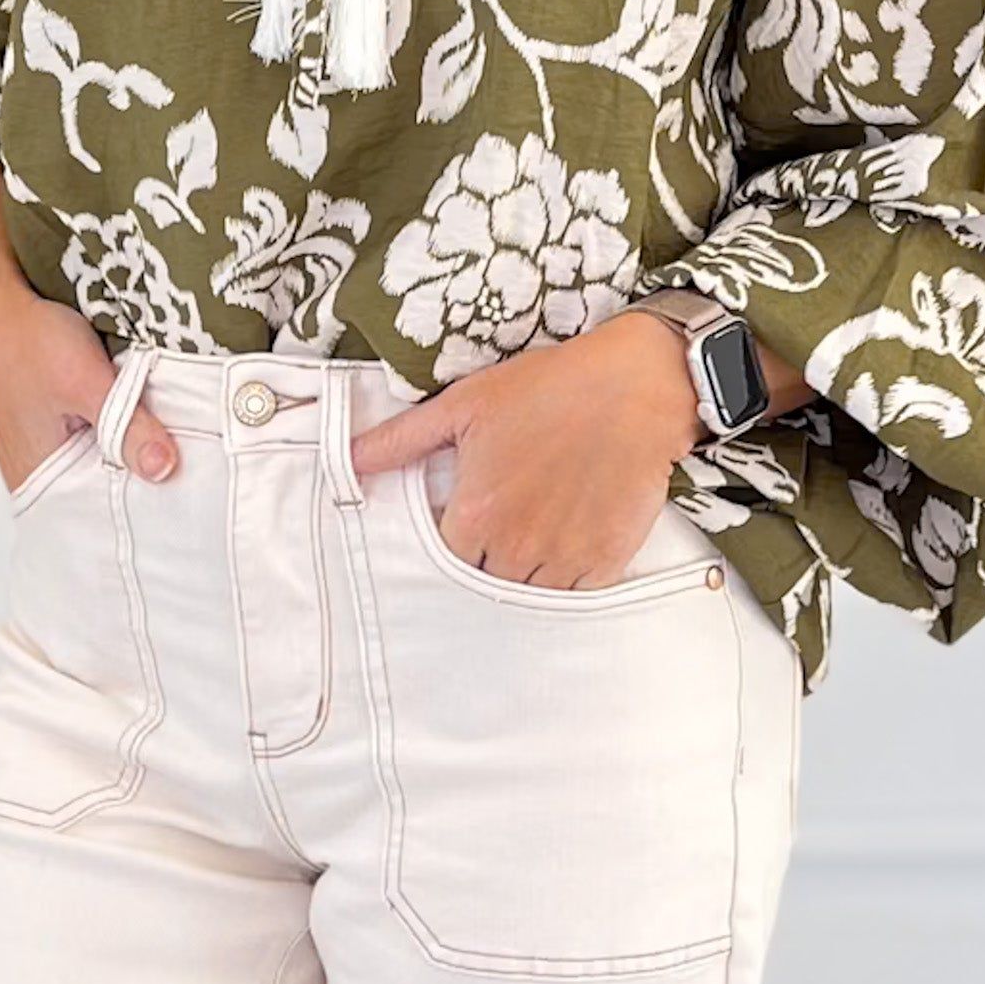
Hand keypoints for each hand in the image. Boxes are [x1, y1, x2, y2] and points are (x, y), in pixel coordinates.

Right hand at [0, 283, 179, 494]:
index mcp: (42, 480)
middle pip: (103, 496)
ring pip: (101, 468)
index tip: (181, 499)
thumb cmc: (24, 338)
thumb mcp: (84, 380)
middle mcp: (39, 475)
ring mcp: (44, 453)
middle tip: (183, 470)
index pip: (101, 518)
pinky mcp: (52, 429)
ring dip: (129, 454)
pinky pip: (94, 445)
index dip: (142, 510)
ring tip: (163, 445)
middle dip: (140, 484)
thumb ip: (126, 427)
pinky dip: (115, 435)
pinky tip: (136, 423)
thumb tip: (164, 469)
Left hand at [351, 313, 707, 589]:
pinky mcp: (604, 562)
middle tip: (510, 521)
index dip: (456, 543)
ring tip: (540, 528)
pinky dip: (568, 579)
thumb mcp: (465, 404)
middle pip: (486, 583)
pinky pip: (575, 596)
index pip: (445, 562)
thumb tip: (348, 458)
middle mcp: (516, 546)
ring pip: (530, 595)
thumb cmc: (549, 388)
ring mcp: (562, 559)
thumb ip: (401, 440)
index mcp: (476, 515)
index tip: (472, 518)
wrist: (635, 387)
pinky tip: (570, 540)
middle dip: (490, 560)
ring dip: (528, 573)